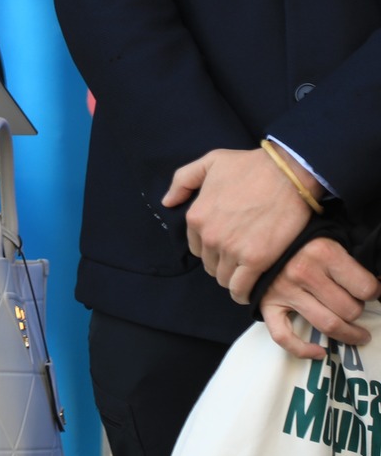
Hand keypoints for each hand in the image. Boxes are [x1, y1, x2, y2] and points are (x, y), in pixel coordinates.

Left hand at [165, 146, 315, 301]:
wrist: (288, 173)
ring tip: (246, 273)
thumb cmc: (250, 166)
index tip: (225, 247)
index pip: (196, 247)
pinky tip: (249, 291)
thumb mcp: (209, 162)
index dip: (210, 248)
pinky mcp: (255, 260)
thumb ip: (183, 181)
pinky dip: (243, 293)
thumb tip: (168, 202)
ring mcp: (231, 249)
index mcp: (196, 216)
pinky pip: (241, 288)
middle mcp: (209, 236)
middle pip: (209, 265)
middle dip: (221, 263)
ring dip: (233, 278)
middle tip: (239, 259)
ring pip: (224, 278)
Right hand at [260, 238, 378, 359]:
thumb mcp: (331, 240)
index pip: (366, 287)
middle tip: (357, 307)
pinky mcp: (267, 304)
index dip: (375, 293)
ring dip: (349, 334)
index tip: (372, 293)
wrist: (260, 237)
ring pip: (328, 324)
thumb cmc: (301, 239)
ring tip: (357, 334)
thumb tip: (378, 286)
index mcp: (323, 252)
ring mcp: (283, 290)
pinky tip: (319, 351)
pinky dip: (303, 350)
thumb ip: (352, 262)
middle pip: (349, 309)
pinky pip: (284, 336)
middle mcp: (303, 272)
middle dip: (358, 312)